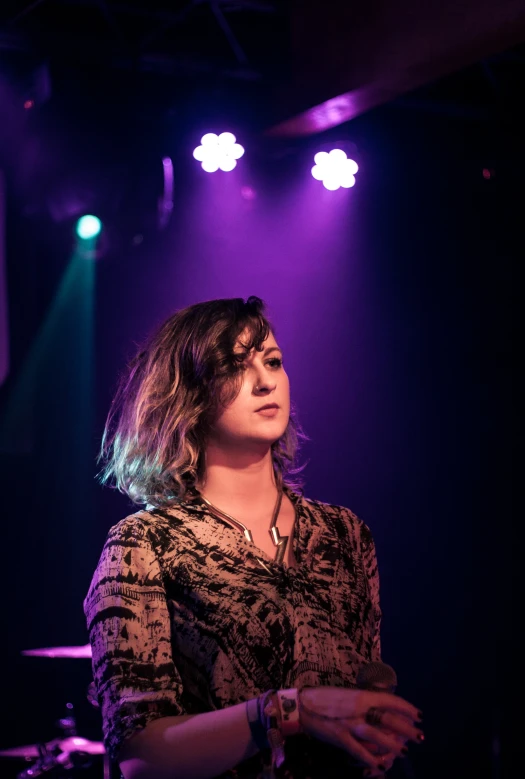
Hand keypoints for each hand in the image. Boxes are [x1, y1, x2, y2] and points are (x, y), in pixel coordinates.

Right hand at [298, 686, 422, 774]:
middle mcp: (358, 709)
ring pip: (376, 735)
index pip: (389, 700)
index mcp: (361, 696)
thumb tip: (382, 710)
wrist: (301, 705)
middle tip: (420, 736)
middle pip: (388, 719)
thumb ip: (363, 703)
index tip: (418, 715)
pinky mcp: (340, 738)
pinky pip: (358, 751)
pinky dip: (370, 759)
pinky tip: (380, 765)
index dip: (405, 708)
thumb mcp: (347, 696)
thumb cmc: (325, 698)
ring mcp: (349, 724)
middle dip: (406, 728)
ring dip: (392, 745)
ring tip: (405, 751)